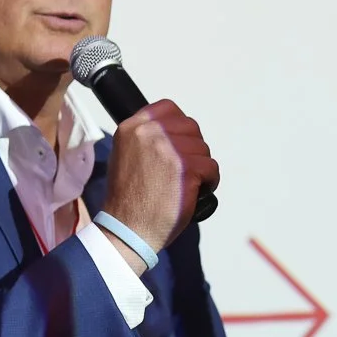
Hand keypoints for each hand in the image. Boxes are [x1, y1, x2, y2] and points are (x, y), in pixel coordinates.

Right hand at [100, 100, 218, 263]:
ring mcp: (168, 149)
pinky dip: (209, 181)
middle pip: (190, 127)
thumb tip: (174, 134)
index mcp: (132, 128)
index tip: (180, 143)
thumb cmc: (128, 200)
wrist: (127, 228)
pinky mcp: (185, 168)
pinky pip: (211, 167)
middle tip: (185, 169)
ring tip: (187, 183)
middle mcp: (149, 133)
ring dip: (201, 167)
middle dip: (193, 148)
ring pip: (203, 148)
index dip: (180, 126)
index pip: (167, 108)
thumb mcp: (125, 156)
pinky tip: (196, 192)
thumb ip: (145, 140)